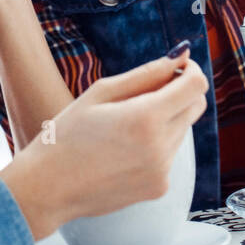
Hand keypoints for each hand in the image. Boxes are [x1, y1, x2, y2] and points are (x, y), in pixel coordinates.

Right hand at [0, 47, 208, 239]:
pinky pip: (170, 155)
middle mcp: (160, 147)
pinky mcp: (159, 188)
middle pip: (196, 107)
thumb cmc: (66, 134)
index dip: (190, 70)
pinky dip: (156, 144)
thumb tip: (180, 57)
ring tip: (125, 124)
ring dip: (166, 119)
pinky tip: (123, 149)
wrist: (48, 187)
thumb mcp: (101, 93)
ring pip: (182, 130)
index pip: (196, 86)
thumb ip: (146, 74)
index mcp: (145, 118)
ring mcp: (162, 171)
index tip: (176, 67)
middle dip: (180, 92)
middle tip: (147, 91)